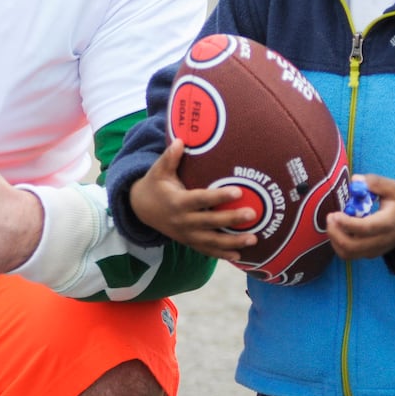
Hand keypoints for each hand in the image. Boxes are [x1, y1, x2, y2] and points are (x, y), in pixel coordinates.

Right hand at [130, 139, 259, 259]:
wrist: (141, 209)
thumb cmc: (155, 185)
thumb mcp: (158, 171)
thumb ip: (169, 157)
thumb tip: (180, 140)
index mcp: (177, 202)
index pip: (201, 199)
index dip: (219, 196)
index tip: (238, 191)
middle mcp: (182, 221)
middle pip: (210, 222)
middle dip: (232, 219)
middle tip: (252, 214)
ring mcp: (185, 235)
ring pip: (211, 241)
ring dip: (232, 242)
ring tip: (253, 238)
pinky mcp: (188, 242)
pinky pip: (206, 250)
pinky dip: (221, 255)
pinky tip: (239, 256)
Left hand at [326, 173, 394, 259]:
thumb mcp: (393, 188)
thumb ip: (375, 182)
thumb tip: (355, 180)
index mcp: (387, 224)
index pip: (365, 229)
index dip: (347, 223)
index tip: (334, 214)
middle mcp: (380, 241)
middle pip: (352, 247)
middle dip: (335, 233)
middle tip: (330, 217)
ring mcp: (375, 250)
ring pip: (348, 254)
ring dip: (335, 239)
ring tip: (333, 223)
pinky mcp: (370, 253)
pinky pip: (350, 254)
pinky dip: (339, 244)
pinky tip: (339, 229)